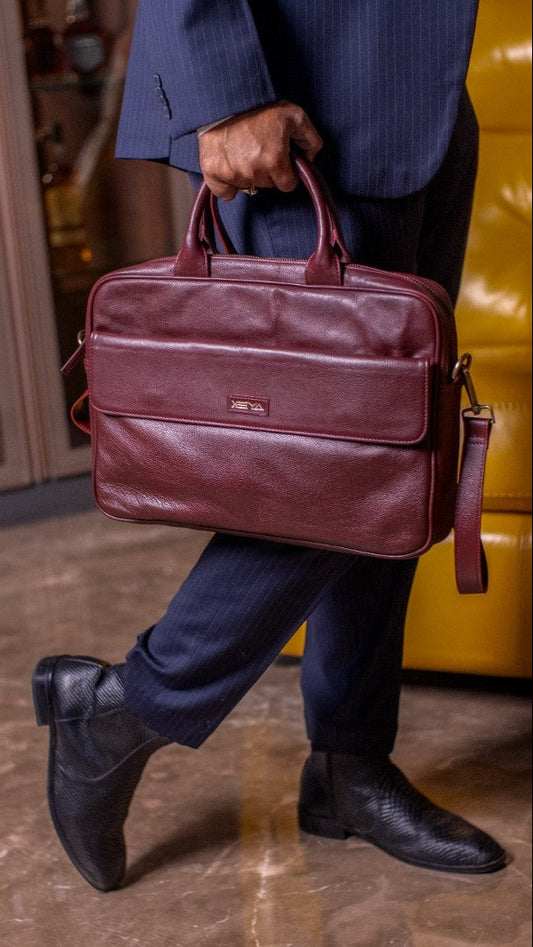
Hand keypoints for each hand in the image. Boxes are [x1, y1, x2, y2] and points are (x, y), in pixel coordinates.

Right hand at [198, 100, 322, 199]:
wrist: (227, 96)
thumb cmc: (261, 105)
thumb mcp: (294, 115)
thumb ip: (310, 139)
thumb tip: (310, 159)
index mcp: (275, 161)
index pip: (287, 185)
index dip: (286, 172)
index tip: (280, 159)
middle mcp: (253, 171)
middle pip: (267, 185)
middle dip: (267, 171)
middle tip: (260, 148)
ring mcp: (232, 173)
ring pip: (247, 186)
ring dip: (248, 174)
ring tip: (244, 149)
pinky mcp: (212, 171)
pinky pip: (225, 193)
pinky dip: (227, 183)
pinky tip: (230, 165)